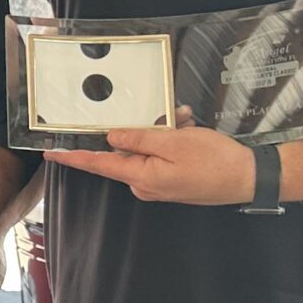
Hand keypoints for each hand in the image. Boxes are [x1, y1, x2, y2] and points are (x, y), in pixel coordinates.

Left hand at [49, 116, 254, 204]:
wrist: (251, 179)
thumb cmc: (216, 162)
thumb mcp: (175, 142)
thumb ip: (138, 139)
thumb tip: (111, 139)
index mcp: (142, 177)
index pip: (99, 165)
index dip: (74, 157)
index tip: (52, 152)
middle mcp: (145, 184)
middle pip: (128, 151)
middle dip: (144, 129)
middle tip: (173, 117)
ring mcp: (159, 185)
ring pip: (149, 150)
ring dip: (165, 133)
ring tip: (187, 122)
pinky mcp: (172, 181)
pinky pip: (162, 156)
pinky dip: (174, 141)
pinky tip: (190, 131)